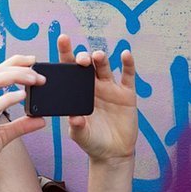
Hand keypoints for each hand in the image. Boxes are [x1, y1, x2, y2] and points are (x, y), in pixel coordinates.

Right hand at [0, 55, 45, 191]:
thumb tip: (40, 120)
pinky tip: (22, 97)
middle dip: (18, 66)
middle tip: (39, 70)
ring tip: (34, 80)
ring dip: (15, 77)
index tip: (32, 61)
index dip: (14, 63)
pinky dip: (8, 99)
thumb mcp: (1, 138)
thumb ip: (20, 127)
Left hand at [58, 34, 137, 161]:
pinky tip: (126, 54)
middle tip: (81, 59)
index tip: (62, 39)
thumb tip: (75, 118)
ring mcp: (109, 88)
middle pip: (86, 65)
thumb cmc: (91, 141)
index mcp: (76, 91)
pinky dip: (128, 64)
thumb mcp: (80, 135)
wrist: (112, 152)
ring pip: (104, 68)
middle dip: (83, 58)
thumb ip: (76, 127)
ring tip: (98, 56)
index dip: (65, 53)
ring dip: (101, 59)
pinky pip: (128, 76)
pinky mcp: (126, 95)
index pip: (68, 69)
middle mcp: (92, 86)